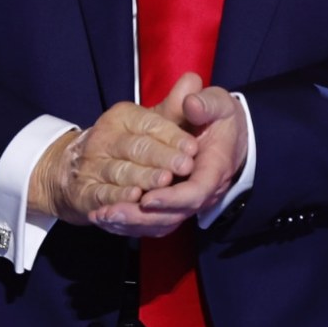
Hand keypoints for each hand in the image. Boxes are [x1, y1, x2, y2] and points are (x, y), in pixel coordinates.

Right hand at [28, 73, 200, 225]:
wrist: (75, 170)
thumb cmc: (128, 144)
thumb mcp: (149, 123)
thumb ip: (173, 107)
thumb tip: (193, 79)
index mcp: (123, 117)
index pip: (149, 124)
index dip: (173, 137)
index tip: (193, 147)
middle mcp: (104, 137)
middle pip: (135, 147)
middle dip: (161, 157)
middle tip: (185, 166)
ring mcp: (91, 164)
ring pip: (120, 171)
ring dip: (143, 177)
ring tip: (165, 182)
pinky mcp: (82, 191)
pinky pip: (101, 193)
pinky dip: (117, 197)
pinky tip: (134, 198)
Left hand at [88, 73, 250, 236]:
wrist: (226, 134)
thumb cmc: (219, 118)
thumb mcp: (218, 104)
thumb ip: (205, 103)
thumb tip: (190, 103)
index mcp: (215, 169)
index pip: (195, 193)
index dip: (171, 199)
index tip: (146, 198)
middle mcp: (202, 193)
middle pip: (173, 216)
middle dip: (141, 217)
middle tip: (109, 212)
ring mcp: (187, 202)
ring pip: (160, 223)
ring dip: (130, 223)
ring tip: (101, 215)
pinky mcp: (174, 205)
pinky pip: (152, 223)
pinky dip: (129, 223)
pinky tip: (104, 216)